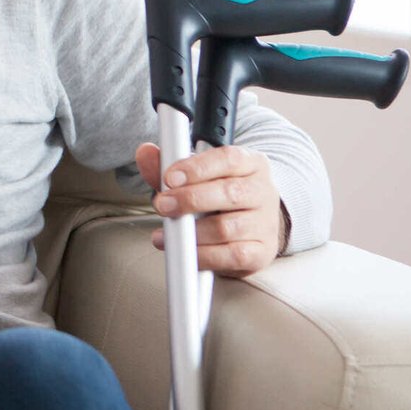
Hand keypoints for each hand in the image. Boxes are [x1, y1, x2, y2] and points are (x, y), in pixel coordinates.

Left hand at [136, 142, 285, 276]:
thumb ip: (167, 166)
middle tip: (162, 204)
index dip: (197, 168)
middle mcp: (263, 191)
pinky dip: (204, 255)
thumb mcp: (195, 176)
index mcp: (250, 164)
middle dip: (189, 199)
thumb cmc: (219, 196)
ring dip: (192, 232)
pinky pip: (232, 256)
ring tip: (168, 232)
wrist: (250, 226)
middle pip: (229, 193)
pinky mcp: (262, 252)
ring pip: (227, 227)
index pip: (228, 159)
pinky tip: (186, 252)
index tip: (169, 178)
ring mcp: (265, 223)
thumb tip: (145, 153)